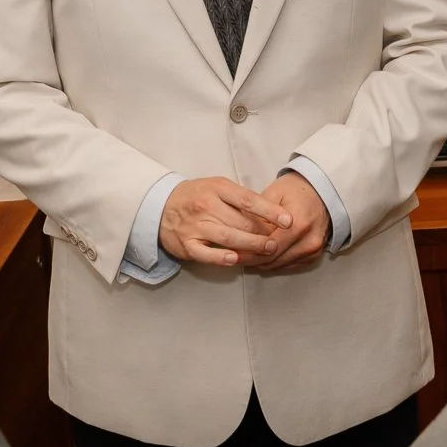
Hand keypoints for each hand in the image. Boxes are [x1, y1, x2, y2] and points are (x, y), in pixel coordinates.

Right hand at [159, 177, 291, 267]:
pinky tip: (237, 259)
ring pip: (228, 238)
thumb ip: (240, 199)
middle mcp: (206, 206)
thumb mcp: (217, 188)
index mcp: (217, 188)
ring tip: (268, 250)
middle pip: (242, 222)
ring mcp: (195, 226)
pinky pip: (207, 253)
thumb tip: (271, 214)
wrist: (159, 205)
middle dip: (264, 233)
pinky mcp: (186, 244)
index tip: (288, 220)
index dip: (270, 211)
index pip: (248, 200)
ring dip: (251, 246)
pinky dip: (222, 257)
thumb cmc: (196, 196)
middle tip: (281, 240)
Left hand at [242, 171, 330, 272]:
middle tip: (232, 257)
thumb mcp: (273, 194)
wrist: (323, 191)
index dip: (247, 251)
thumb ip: (257, 214)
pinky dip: (273, 262)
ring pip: (279, 265)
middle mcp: (308, 241)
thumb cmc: (297, 189)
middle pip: (272, 260)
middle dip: (251, 260)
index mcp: (298, 225)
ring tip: (242, 257)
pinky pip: (288, 265)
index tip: (230, 252)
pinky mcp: (314, 255)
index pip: (267, 247)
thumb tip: (236, 230)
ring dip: (260, 263)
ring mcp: (313, 250)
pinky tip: (259, 257)